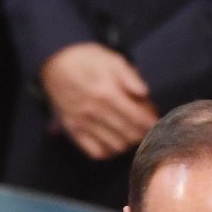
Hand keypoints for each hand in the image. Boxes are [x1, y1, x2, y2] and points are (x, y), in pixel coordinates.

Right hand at [40, 43, 158, 160]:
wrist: (56, 63)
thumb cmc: (87, 59)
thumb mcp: (112, 59)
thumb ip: (130, 77)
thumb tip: (145, 93)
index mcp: (107, 93)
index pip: (137, 118)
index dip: (150, 122)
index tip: (155, 120)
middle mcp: (95, 112)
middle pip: (129, 135)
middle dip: (142, 133)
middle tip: (146, 127)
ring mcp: (83, 124)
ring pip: (115, 146)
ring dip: (128, 143)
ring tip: (131, 133)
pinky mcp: (74, 131)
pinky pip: (96, 152)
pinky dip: (109, 151)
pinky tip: (114, 141)